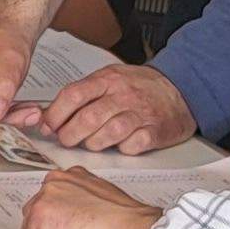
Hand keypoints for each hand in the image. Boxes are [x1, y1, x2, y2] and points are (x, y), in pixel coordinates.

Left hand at [17, 169, 158, 228]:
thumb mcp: (101, 202)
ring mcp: (44, 200)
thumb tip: (72, 221)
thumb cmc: (128, 226)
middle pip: (34, 217)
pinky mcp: (38, 221)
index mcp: (71, 177)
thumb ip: (80, 204)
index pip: (49, 204)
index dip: (63, 225)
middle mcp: (54, 182)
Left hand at [35, 60, 194, 154]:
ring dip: (93, 143)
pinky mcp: (155, 132)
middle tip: (65, 140)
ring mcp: (140, 113)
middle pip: (88, 118)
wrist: (181, 88)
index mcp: (108, 79)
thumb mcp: (110, 79)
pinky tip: (119, 145)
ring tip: (90, 144)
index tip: (48, 126)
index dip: (55, 114)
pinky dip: (122, 149)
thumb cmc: (141, 87)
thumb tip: (50, 114)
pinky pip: (132, 146)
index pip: (74, 95)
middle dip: (70, 134)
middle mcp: (123, 95)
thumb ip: (83, 94)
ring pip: (108, 133)